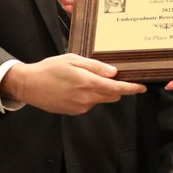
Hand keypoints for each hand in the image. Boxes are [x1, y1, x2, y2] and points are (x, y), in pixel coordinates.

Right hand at [2, 54, 145, 114]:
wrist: (29, 85)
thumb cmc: (49, 69)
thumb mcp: (72, 60)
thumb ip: (94, 66)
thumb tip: (113, 72)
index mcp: (87, 82)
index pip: (116, 88)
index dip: (131, 88)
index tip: (142, 87)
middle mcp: (86, 98)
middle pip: (112, 96)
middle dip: (116, 88)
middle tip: (111, 76)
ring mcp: (80, 107)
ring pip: (100, 100)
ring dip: (101, 91)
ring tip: (84, 79)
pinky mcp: (74, 112)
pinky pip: (89, 104)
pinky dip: (89, 96)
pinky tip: (75, 87)